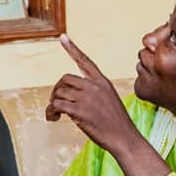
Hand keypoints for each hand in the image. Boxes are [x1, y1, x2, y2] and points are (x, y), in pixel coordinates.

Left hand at [48, 34, 140, 154]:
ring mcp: (87, 98)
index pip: (85, 61)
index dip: (72, 49)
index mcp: (102, 82)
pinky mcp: (80, 111)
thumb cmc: (116, 124)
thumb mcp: (110, 101)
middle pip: (65, 78)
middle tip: (55, 102)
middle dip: (57, 89)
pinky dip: (51, 111)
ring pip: (59, 93)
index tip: (62, 37)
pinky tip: (54, 118)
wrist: (124, 138)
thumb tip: (73, 96)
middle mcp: (94, 87)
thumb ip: (94, 94)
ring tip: (55, 114)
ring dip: (52, 103)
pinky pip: (56, 105)